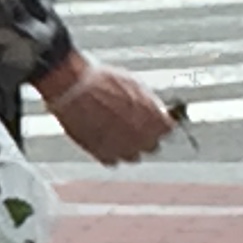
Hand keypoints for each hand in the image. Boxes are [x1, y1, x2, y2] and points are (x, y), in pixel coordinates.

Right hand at [35, 52, 174, 165]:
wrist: (74, 89)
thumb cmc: (102, 82)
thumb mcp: (134, 85)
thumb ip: (149, 103)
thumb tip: (154, 109)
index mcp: (157, 121)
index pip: (168, 129)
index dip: (158, 122)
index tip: (154, 119)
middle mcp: (144, 139)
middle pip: (152, 146)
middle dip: (145, 136)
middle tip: (133, 125)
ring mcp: (124, 150)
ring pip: (133, 156)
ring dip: (128, 146)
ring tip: (115, 131)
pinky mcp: (104, 156)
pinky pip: (112, 159)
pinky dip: (109, 151)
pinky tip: (102, 137)